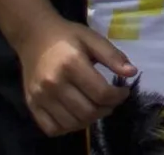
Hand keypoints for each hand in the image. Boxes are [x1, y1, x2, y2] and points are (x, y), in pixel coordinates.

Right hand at [21, 19, 135, 135]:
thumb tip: (132, 73)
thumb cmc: (67, 36)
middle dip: (107, 109)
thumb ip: (113, 56)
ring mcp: (40, 97)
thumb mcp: (93, 39)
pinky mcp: (31, 105)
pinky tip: (77, 116)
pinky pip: (52, 128)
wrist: (34, 36)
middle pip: (87, 111)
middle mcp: (53, 84)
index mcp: (72, 64)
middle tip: (112, 101)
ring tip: (97, 108)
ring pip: (71, 123)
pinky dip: (68, 128)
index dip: (118, 97)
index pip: (101, 93)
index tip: (124, 92)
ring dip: (90, 120)